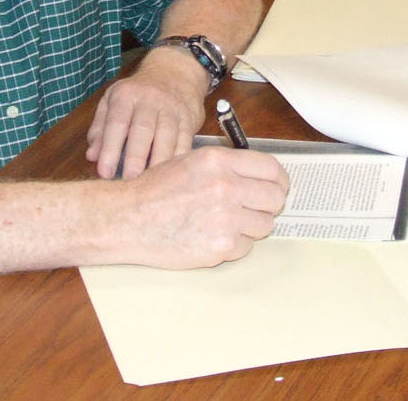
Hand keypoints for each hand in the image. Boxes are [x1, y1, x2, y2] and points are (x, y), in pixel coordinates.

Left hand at [86, 51, 206, 179]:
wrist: (174, 72)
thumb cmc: (138, 92)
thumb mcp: (113, 100)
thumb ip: (101, 128)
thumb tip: (91, 156)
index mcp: (125, 96)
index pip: (116, 123)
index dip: (110, 149)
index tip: (104, 172)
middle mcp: (149, 100)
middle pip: (142, 130)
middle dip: (135, 158)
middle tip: (129, 182)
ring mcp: (171, 108)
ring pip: (166, 136)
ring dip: (158, 162)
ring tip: (151, 184)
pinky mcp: (189, 118)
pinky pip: (185, 140)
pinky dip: (179, 159)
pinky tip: (172, 175)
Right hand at [114, 145, 289, 268]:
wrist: (130, 218)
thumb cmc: (155, 190)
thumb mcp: (189, 161)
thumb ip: (226, 166)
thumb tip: (260, 176)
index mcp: (218, 161)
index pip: (272, 169)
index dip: (277, 180)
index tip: (276, 186)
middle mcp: (226, 186)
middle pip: (275, 198)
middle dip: (266, 204)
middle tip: (251, 206)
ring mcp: (226, 218)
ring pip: (265, 225)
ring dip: (250, 225)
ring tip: (222, 221)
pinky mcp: (222, 246)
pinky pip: (246, 247)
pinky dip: (233, 244)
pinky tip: (210, 234)